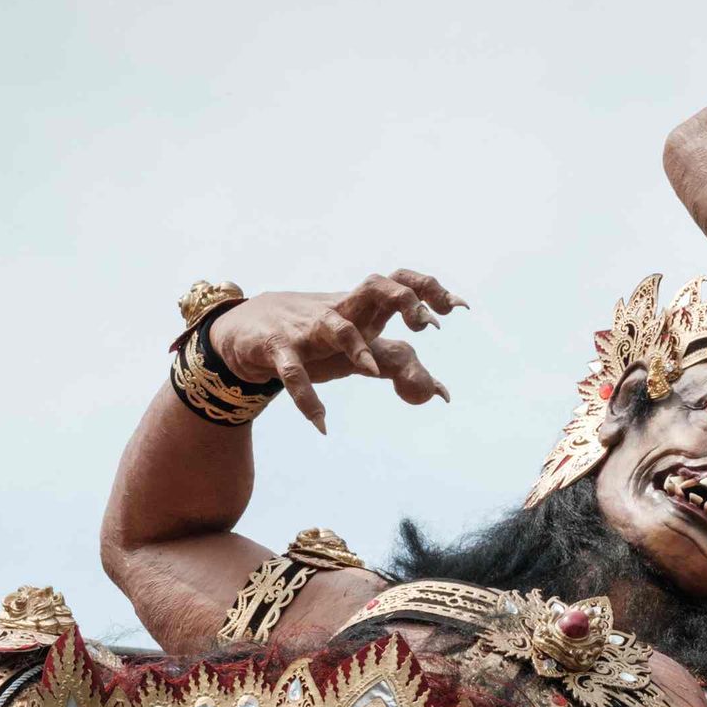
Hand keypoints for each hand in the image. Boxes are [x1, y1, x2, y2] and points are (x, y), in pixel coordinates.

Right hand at [209, 273, 462, 428]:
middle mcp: (340, 311)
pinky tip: (321, 423)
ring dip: (354, 346)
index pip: (400, 283)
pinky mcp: (278, 347)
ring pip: (335, 326)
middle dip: (403, 299)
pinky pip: (292, 370)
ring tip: (370, 370)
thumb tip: (442, 392)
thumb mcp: (360, 351)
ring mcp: (308, 327)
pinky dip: (306, 396)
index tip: (458, 308)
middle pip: (374, 287)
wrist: (247, 332)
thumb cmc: (317, 339)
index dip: (430, 290)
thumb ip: (401, 365)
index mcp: (363, 309)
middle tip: (425, 324)